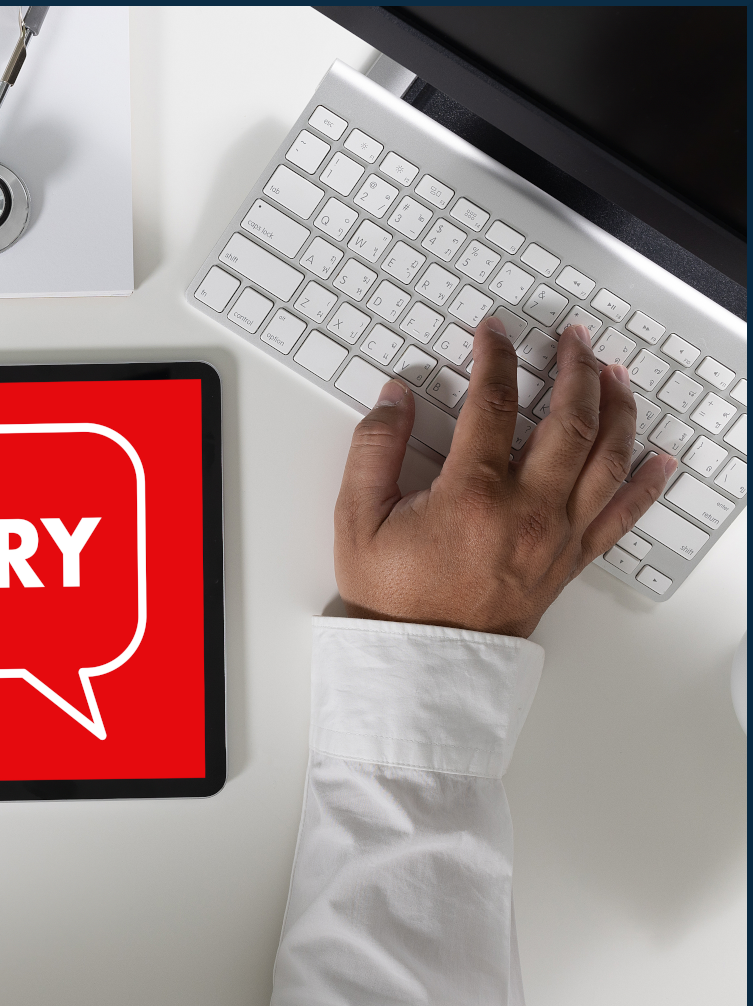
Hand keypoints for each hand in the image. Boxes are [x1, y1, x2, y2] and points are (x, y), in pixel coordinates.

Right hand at [335, 317, 676, 637]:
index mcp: (473, 494)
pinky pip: (622, 517)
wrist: (418, 662)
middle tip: (574, 339)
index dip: (495, 356)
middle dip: (576, 369)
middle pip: (570, 420)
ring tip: (615, 375)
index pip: (493, 402)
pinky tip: (660, 459)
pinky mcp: (568, 562)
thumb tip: (394, 398)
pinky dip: (647, 484)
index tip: (493, 332)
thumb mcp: (356, 519)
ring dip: (618, 408)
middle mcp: (526, 511)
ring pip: (607, 459)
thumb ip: (373, 450)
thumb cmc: (391, 598)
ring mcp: (556, 537)